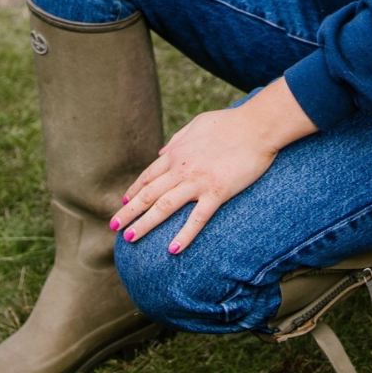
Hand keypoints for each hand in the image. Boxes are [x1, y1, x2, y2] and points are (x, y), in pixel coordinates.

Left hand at [111, 79, 317, 252]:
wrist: (257, 126)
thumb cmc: (230, 123)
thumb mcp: (198, 125)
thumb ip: (178, 140)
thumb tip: (162, 152)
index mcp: (177, 152)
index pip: (149, 175)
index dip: (134, 190)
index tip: (124, 202)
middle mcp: (181, 168)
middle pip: (149, 193)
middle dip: (129, 211)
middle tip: (114, 226)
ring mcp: (198, 182)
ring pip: (164, 207)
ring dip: (145, 223)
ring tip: (130, 238)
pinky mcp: (217, 192)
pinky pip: (197, 218)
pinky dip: (184, 235)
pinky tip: (172, 250)